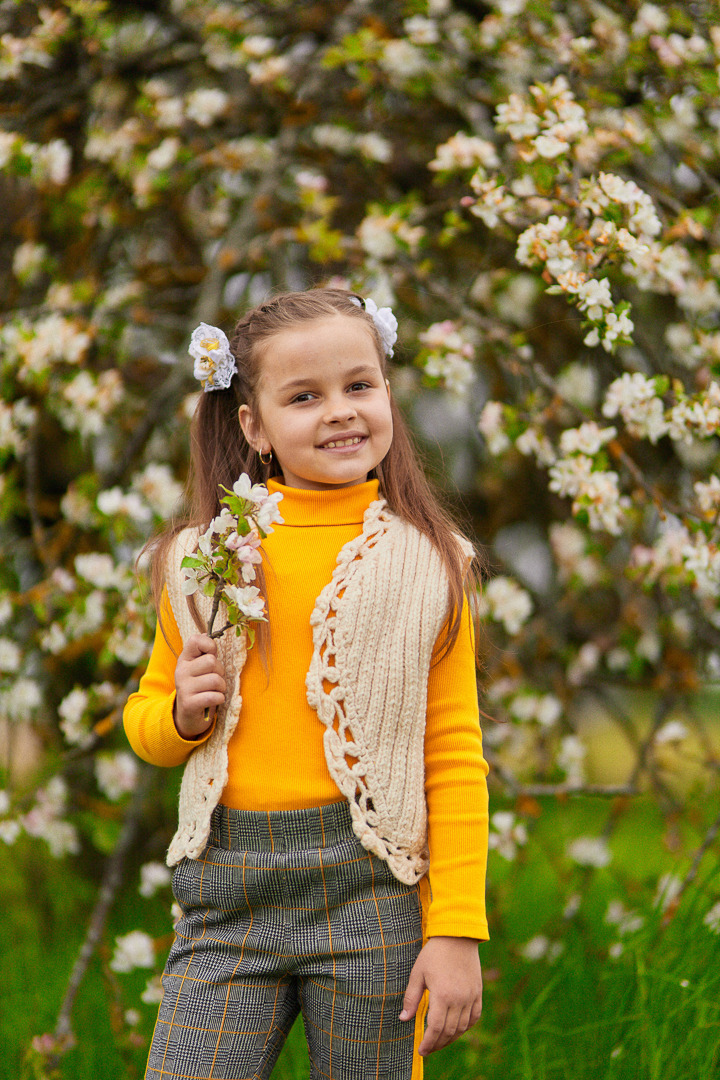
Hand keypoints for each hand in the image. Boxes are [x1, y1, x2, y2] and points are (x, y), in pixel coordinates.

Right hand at [174, 634, 225, 738]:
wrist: (187, 716)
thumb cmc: (199, 688)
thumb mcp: (198, 669)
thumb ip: (204, 653)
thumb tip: (206, 633)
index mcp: (185, 660)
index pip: (195, 640)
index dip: (209, 645)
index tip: (212, 655)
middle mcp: (181, 671)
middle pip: (211, 661)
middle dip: (220, 672)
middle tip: (215, 680)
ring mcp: (184, 688)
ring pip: (215, 680)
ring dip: (221, 688)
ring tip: (215, 691)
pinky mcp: (190, 704)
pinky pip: (214, 696)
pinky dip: (219, 699)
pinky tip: (214, 700)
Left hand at [399, 936, 482, 1056]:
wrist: (457, 936)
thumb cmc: (434, 953)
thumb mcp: (418, 973)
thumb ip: (411, 998)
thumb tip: (403, 1019)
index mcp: (442, 995)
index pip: (435, 1028)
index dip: (428, 1043)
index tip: (421, 1051)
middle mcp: (459, 999)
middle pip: (449, 1031)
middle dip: (437, 1044)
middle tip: (428, 1049)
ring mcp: (470, 996)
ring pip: (462, 1027)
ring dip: (451, 1038)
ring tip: (440, 1041)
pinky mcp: (478, 992)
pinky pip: (474, 1017)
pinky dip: (466, 1027)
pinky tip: (457, 1029)